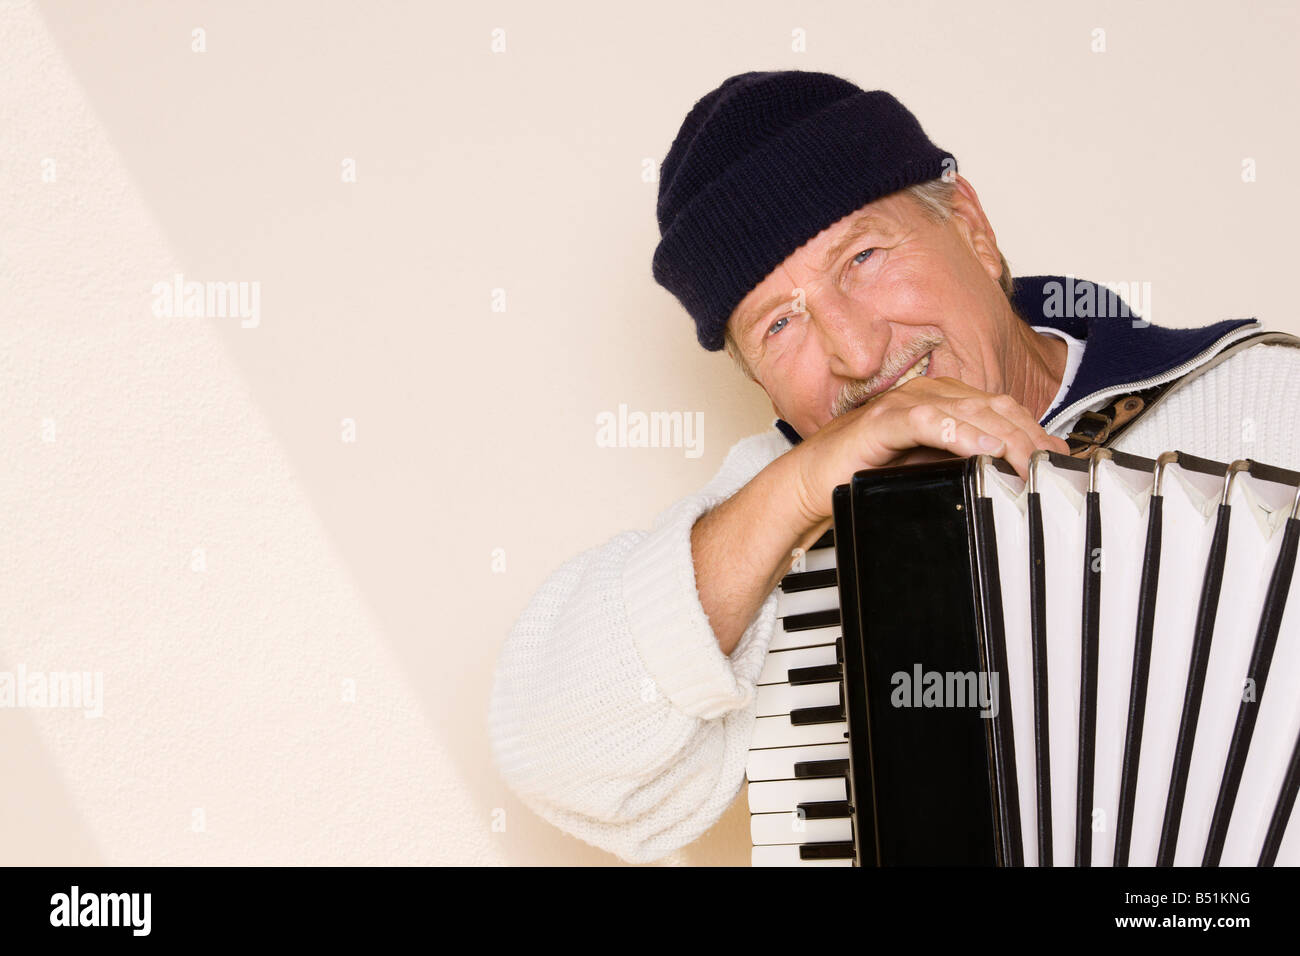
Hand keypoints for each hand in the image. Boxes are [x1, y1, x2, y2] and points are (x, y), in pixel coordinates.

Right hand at [790, 375, 1068, 523]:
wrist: (812, 482)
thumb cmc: (865, 473)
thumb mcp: (929, 468)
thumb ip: (966, 461)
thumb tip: (1013, 473)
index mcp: (941, 398)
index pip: (1000, 408)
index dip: (1034, 429)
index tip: (1059, 457)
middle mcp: (926, 392)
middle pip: (993, 408)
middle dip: (1029, 436)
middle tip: (1052, 465)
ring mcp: (904, 403)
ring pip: (968, 412)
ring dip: (1004, 437)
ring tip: (1028, 461)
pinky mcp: (882, 421)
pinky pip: (928, 422)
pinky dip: (960, 434)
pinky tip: (982, 450)